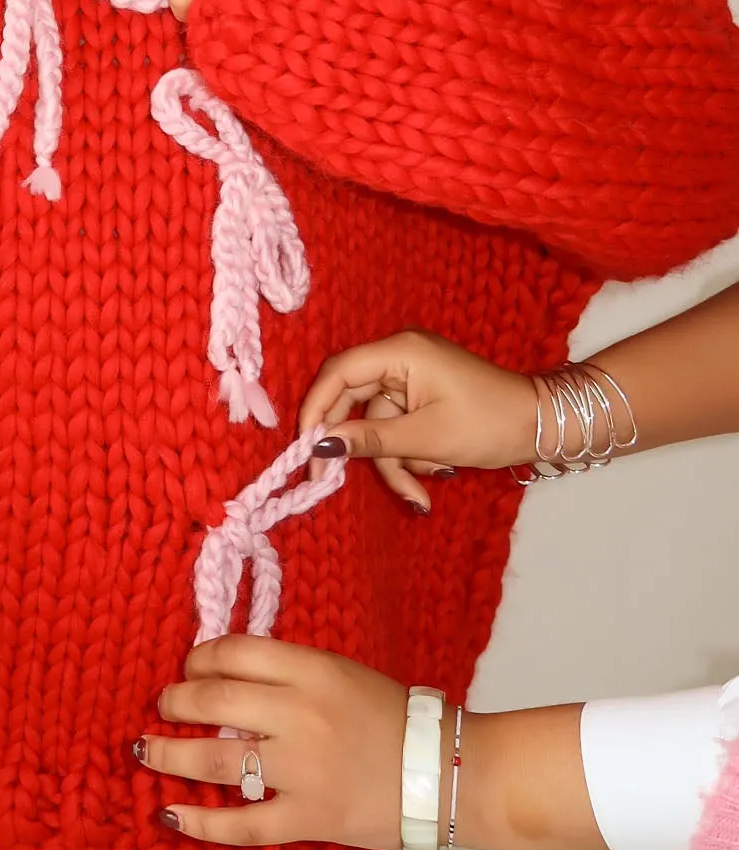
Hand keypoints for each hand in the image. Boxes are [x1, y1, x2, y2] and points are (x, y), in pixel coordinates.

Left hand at [137, 636, 405, 849]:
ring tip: (147, 750)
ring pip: (218, 760)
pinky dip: (201, 822)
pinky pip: (243, 825)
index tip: (189, 668)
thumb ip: (286, 672)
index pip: (236, 653)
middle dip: (177, 701)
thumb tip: (223, 675)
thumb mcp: (339, 671)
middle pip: (216, 701)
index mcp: (312, 670)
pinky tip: (171, 814)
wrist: (441, 770)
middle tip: (163, 706)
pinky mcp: (308, 819)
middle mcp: (301, 715)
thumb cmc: (389, 714)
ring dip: (172, 754)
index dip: (199, 658)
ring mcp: (302, 770)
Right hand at [297, 329, 539, 508]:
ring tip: (419, 496)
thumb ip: (370, 439)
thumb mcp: (426, 438)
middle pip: (354, 402)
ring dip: (393, 462)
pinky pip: (397, 427)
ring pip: (377, 424)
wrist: (543, 425)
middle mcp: (400, 357)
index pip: (339, 373)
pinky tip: (431, 478)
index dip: (316, 409)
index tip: (305, 448)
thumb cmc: (489, 423)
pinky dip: (408, 456)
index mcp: (400, 352)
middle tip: (332, 482)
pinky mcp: (422, 397)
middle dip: (358, 447)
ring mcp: (412, 377)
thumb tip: (321, 445)